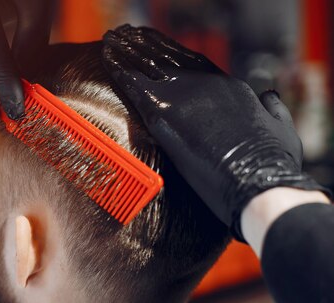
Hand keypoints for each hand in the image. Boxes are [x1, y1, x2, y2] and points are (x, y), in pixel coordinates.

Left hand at [102, 25, 328, 239]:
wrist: (259, 180)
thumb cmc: (273, 166)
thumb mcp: (283, 131)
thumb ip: (273, 110)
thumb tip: (270, 96)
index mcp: (231, 88)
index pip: (195, 64)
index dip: (174, 53)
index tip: (159, 45)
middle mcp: (205, 85)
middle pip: (168, 58)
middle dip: (146, 45)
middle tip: (127, 35)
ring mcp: (184, 96)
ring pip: (149, 65)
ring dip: (127, 51)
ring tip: (111, 39)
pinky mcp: (165, 113)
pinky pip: (134, 85)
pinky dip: (119, 69)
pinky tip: (106, 58)